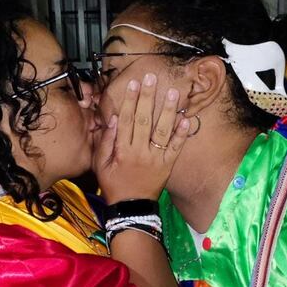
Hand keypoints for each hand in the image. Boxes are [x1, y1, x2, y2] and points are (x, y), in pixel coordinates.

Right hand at [94, 73, 188, 203]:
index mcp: (122, 150)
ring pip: (163, 130)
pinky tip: (186, 118)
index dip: (129, 100)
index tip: (133, 84)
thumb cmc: (113, 185)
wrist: (131, 208)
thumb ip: (105, 142)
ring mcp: (156, 159)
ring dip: (168, 110)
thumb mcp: (100, 165)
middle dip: (147, 97)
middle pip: (144, 119)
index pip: (126, 119)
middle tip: (151, 78)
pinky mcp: (167, 165)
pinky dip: (182, 133)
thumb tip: (113, 119)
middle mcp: (140, 152)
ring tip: (173, 92)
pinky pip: (176, 147)